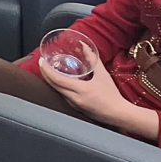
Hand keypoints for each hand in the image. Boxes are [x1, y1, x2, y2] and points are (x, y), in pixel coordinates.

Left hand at [39, 44, 157, 137]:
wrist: (118, 114)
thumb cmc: (112, 95)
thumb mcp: (103, 75)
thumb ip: (93, 60)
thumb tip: (85, 47)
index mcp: (80, 90)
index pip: (57, 80)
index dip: (47, 70)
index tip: (42, 61)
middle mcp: (74, 99)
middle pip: (53, 86)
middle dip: (45, 74)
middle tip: (42, 64)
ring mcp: (74, 105)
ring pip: (57, 92)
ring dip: (51, 82)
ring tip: (48, 71)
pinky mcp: (76, 109)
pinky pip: (63, 97)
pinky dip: (59, 88)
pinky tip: (60, 83)